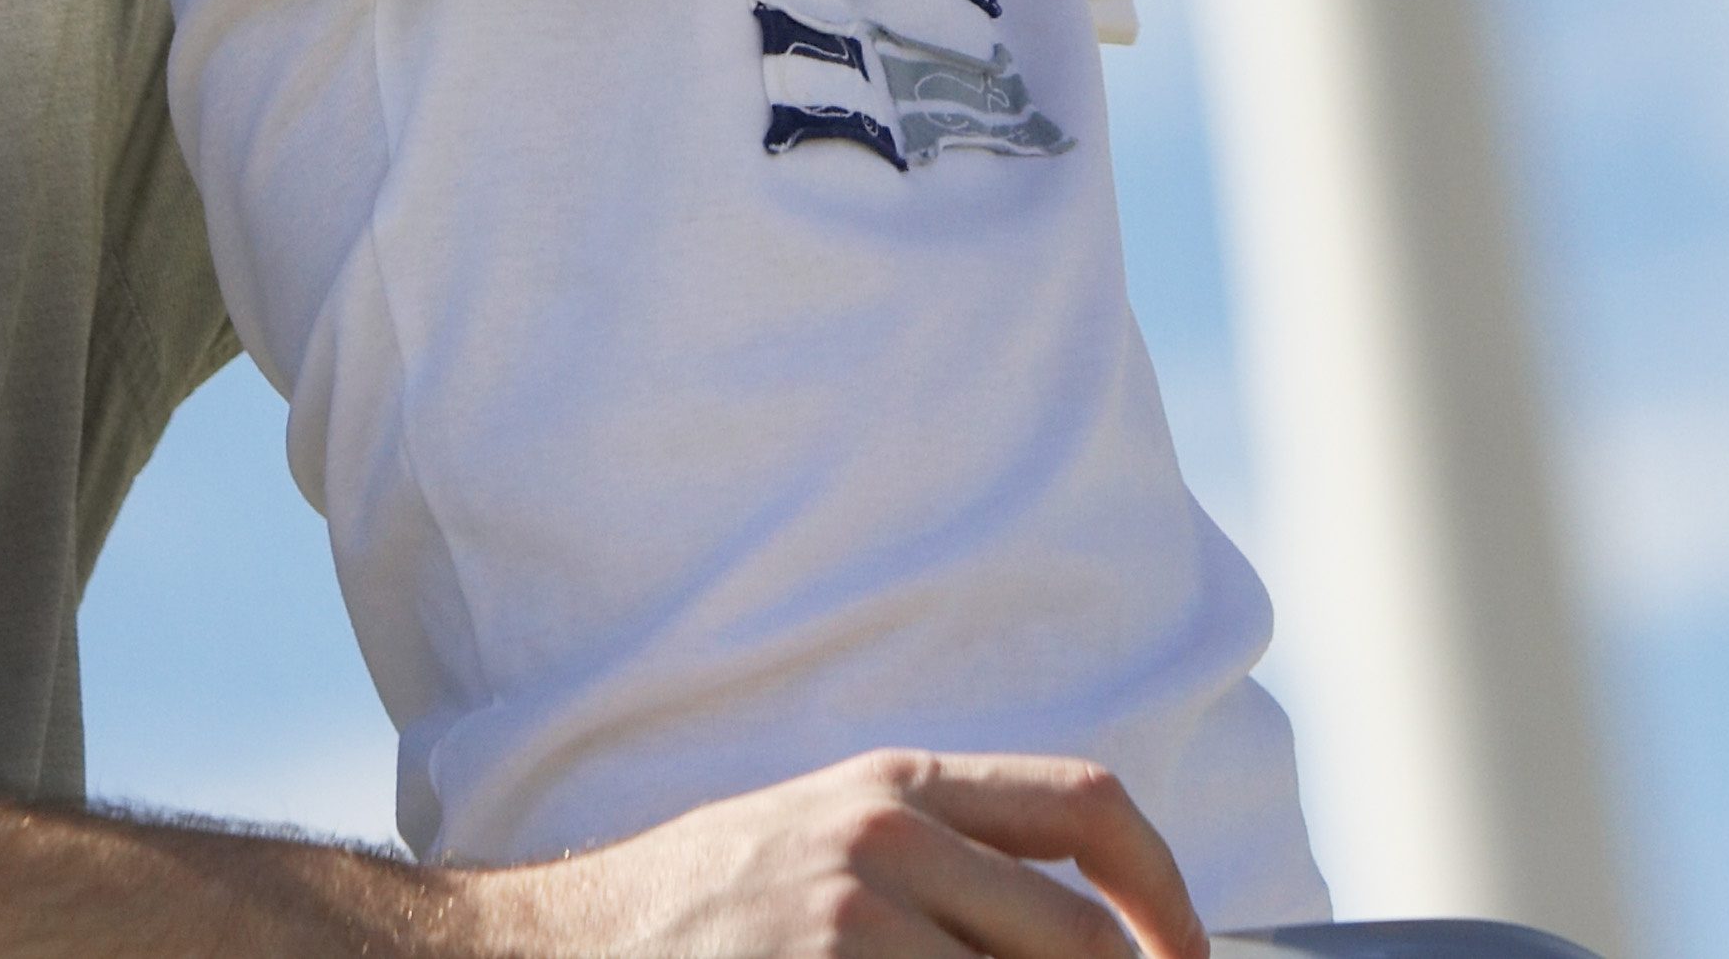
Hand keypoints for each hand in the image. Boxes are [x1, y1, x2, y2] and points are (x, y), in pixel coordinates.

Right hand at [465, 750, 1204, 958]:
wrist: (557, 954)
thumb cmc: (710, 911)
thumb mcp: (830, 842)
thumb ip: (953, 867)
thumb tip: (1100, 943)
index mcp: (899, 786)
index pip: (1092, 807)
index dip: (1172, 895)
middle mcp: (883, 844)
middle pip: (1078, 944)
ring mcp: (848, 932)